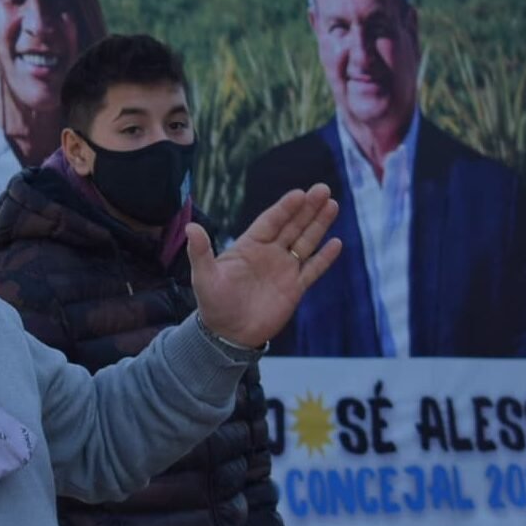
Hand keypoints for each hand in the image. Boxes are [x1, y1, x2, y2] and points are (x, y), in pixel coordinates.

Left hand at [186, 183, 340, 348]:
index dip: (286, 208)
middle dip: (308, 208)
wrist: (227, 335)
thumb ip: (200, 252)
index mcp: (249, 246)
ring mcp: (283, 270)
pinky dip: (324, 258)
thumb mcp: (204, 277)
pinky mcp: (294, 289)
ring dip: (319, 225)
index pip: (271, 221)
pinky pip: (312, 270)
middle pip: (292, 226)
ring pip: (305, 242)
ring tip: (333, 205)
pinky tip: (336, 243)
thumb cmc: (213, 304)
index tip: (300, 193)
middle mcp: (269, 253)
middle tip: (323, 189)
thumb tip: (190, 227)